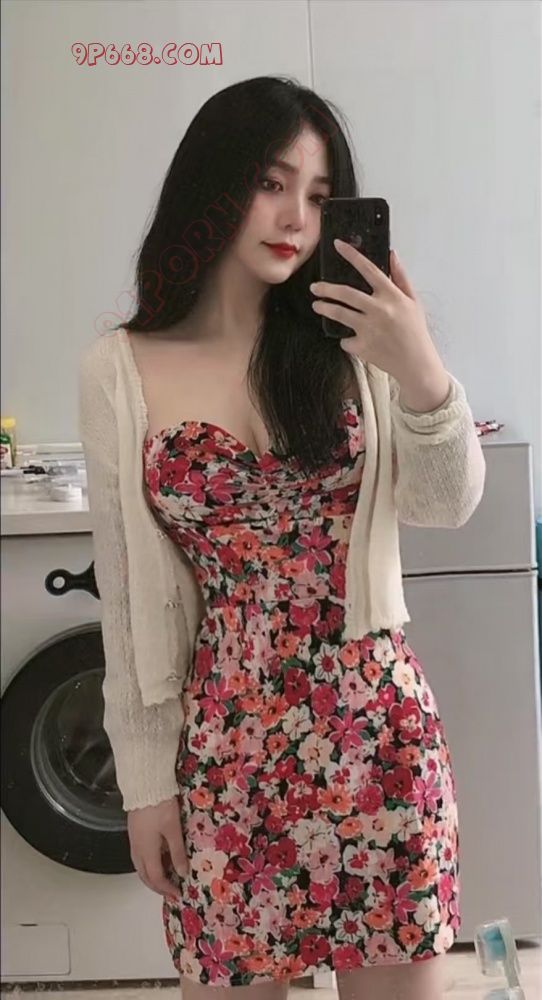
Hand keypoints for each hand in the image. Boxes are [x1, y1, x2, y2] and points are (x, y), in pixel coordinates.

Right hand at [127, 796, 187, 901]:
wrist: (144, 785)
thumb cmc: (160, 806)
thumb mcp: (173, 829)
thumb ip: (177, 852)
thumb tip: (182, 872)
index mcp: (147, 851)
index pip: (156, 878)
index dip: (167, 888)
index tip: (178, 893)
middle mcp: (137, 849)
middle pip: (145, 875)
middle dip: (157, 886)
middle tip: (170, 891)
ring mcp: (133, 840)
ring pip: (140, 866)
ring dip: (151, 876)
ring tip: (166, 878)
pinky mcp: (134, 832)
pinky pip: (139, 856)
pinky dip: (148, 864)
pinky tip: (158, 859)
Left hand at [310, 242, 445, 386]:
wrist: (416, 363)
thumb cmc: (415, 331)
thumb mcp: (413, 301)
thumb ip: (400, 277)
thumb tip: (392, 254)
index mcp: (391, 295)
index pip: (368, 269)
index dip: (351, 255)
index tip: (338, 245)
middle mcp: (378, 309)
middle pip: (345, 293)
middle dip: (326, 288)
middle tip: (315, 287)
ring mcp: (368, 328)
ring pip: (338, 313)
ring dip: (324, 308)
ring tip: (317, 306)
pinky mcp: (362, 345)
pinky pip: (346, 339)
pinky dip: (347, 339)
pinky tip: (353, 340)